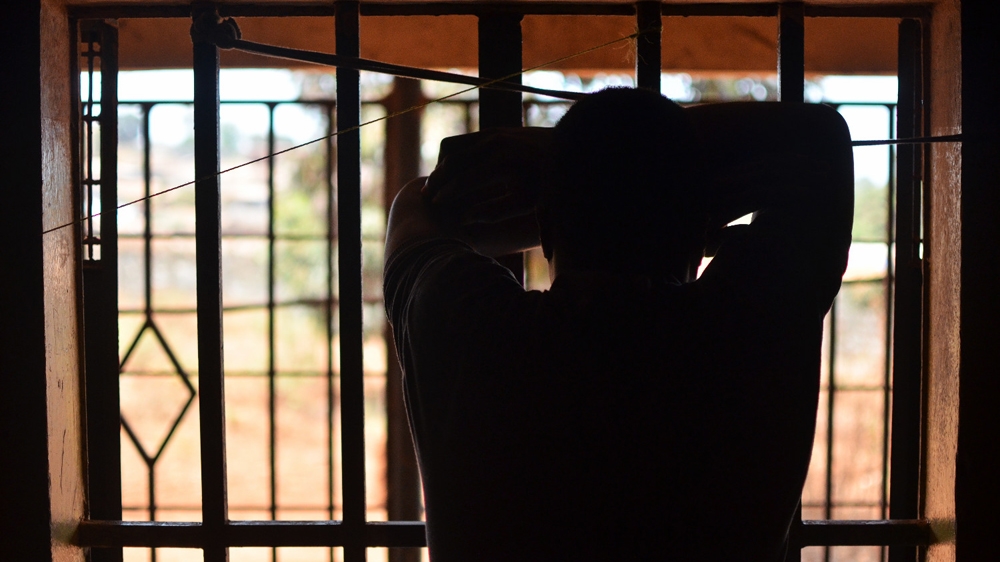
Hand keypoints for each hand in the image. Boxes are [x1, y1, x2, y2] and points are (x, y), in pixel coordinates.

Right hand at [423, 127, 554, 227]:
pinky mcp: (491, 131)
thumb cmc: (548, 183)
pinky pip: (460, 141)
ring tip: (435, 186)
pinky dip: (449, 156)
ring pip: (451, 148)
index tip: (436, 206)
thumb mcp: (526, 202)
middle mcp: (495, 144)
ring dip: (440, 166)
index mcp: (504, 163)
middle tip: (428, 198)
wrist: (567, 149)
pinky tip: (449, 174)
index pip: (465, 179)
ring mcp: (492, 134)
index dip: (448, 194)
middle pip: (452, 161)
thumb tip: (465, 220)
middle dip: (437, 180)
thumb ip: (495, 212)